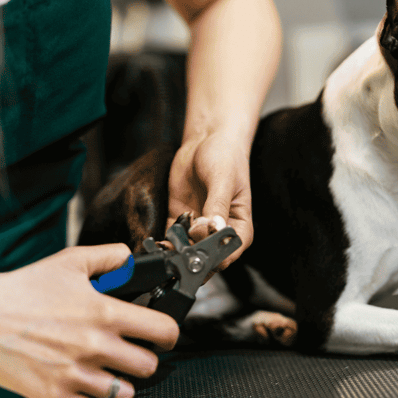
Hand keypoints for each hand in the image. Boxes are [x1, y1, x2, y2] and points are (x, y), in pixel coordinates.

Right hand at [0, 244, 179, 397]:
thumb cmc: (23, 290)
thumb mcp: (71, 262)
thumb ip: (110, 257)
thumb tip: (132, 257)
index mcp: (104, 313)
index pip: (162, 331)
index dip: (169, 333)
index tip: (164, 335)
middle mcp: (94, 347)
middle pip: (148, 366)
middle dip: (145, 359)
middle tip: (134, 353)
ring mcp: (75, 375)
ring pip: (124, 393)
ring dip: (123, 384)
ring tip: (112, 372)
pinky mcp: (54, 396)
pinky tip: (88, 386)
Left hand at [167, 131, 252, 266]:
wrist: (206, 140)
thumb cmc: (225, 157)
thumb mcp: (223, 180)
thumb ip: (217, 206)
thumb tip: (213, 229)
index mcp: (238, 226)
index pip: (229, 253)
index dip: (214, 257)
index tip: (198, 250)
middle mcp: (219, 232)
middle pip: (207, 257)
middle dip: (192, 257)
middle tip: (178, 250)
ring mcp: (199, 227)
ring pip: (187, 251)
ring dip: (176, 252)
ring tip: (167, 245)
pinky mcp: (180, 220)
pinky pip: (171, 238)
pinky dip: (164, 243)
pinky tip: (158, 241)